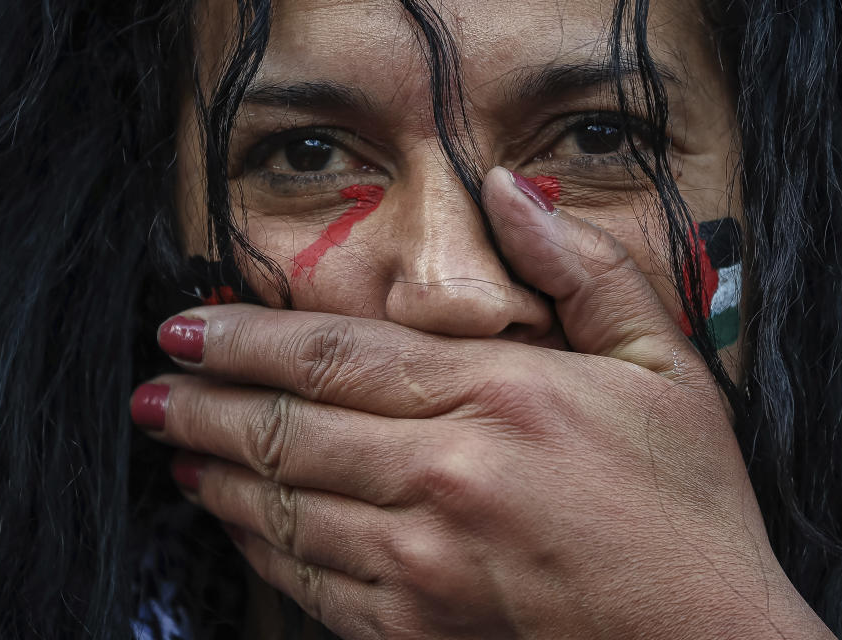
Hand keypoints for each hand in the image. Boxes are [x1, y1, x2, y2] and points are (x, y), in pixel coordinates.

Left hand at [132, 168, 832, 638]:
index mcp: (499, 398)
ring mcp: (422, 564)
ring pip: (283, 507)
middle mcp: (445, 477)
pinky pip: (308, 583)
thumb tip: (508, 192)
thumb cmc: (688, 506)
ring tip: (174, 448)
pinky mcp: (416, 630)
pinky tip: (236, 524)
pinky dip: (259, 548)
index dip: (247, 338)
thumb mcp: (666, 363)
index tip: (187, 328)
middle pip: (288, 430)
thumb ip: (584, 268)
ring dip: (215, 473)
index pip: (337, 354)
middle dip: (204, 406)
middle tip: (153, 390)